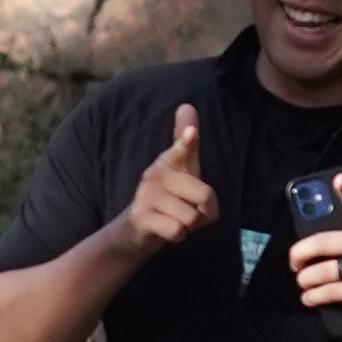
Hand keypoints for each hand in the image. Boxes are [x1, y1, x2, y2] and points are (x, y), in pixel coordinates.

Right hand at [119, 107, 216, 258]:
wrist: (136, 229)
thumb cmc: (168, 197)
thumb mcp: (182, 170)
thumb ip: (188, 145)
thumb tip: (187, 105)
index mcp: (169, 162)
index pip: (181, 151)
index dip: (187, 144)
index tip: (192, 135)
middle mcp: (155, 175)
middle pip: (205, 196)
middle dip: (205, 212)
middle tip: (189, 210)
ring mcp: (146, 196)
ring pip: (192, 217)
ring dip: (190, 226)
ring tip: (176, 220)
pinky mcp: (140, 218)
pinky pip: (177, 230)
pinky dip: (178, 236)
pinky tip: (167, 231)